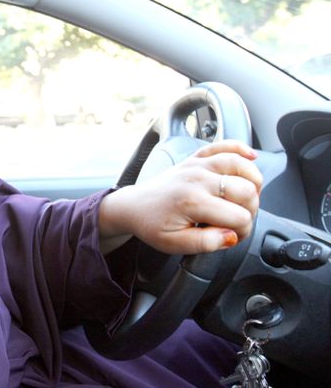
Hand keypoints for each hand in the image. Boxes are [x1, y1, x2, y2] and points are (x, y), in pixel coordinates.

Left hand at [99, 140, 262, 253]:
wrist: (134, 206)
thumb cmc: (153, 225)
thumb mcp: (175, 244)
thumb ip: (206, 243)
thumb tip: (231, 235)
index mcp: (193, 202)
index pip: (240, 217)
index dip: (243, 231)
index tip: (232, 236)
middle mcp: (198, 179)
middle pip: (247, 190)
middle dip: (251, 210)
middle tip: (237, 220)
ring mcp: (198, 165)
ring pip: (242, 165)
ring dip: (253, 182)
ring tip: (245, 198)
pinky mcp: (197, 158)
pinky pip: (224, 145)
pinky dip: (241, 148)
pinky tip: (251, 158)